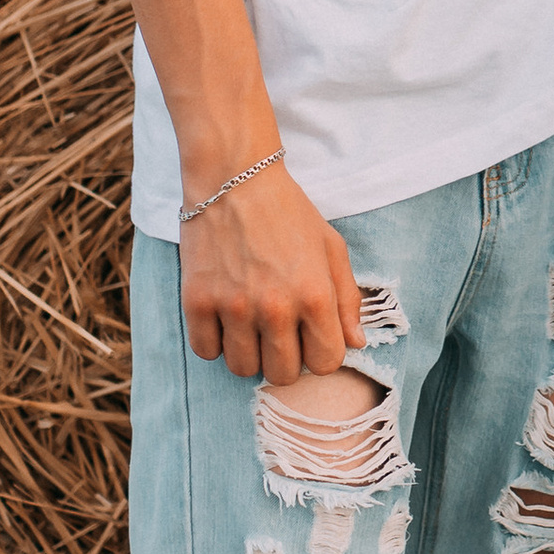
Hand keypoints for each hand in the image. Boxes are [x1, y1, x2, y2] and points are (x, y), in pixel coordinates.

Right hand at [179, 160, 364, 382]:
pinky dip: (215, 342)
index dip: (320, 353)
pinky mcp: (197, 301)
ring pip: (243, 368)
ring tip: (250, 325)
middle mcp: (275, 307)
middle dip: (285, 359)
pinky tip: (224, 318)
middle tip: (278, 332)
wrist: (233, 179)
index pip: (326, 363)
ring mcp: (233, 307)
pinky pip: (206, 351)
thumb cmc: (288, 212)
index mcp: (315, 295)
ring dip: (249, 353)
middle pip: (283, 374)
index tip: (310, 336)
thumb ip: (347, 299)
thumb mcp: (331, 248)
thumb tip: (356, 342)